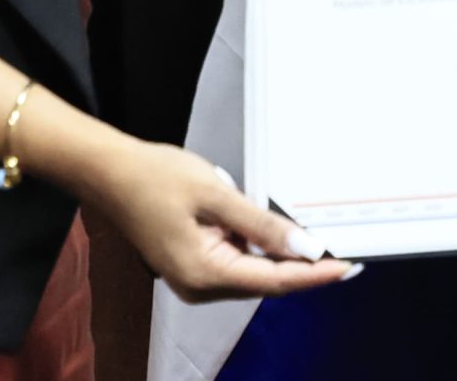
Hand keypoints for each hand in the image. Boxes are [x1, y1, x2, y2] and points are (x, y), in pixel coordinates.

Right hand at [83, 136, 355, 302]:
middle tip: (342, 248)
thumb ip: (262, 224)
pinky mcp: (194, 264)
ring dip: (280, 254)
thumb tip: (304, 247)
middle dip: (303, 265)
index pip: (274, 282)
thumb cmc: (152, 178)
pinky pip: (237, 261)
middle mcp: (199, 285)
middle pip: (266, 281)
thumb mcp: (216, 194)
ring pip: (253, 271)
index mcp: (203, 273)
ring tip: (309, 233)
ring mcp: (195, 278)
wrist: (109, 172)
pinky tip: (271, 228)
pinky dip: (258, 247)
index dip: (315, 275)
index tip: (347, 267)